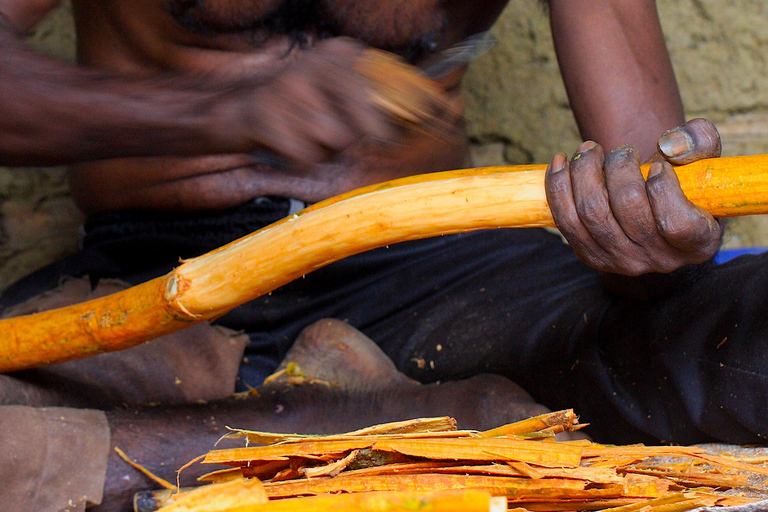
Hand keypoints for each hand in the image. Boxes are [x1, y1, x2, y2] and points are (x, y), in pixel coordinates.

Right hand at [223, 38, 453, 168]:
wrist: (234, 112)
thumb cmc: (297, 111)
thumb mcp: (339, 94)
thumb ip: (383, 100)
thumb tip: (446, 110)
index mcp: (344, 53)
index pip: (396, 83)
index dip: (418, 111)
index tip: (443, 123)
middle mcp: (320, 61)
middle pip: (368, 124)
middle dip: (355, 138)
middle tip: (334, 137)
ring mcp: (291, 84)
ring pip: (335, 141)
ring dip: (321, 150)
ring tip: (303, 135)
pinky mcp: (267, 112)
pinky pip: (305, 156)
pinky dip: (297, 160)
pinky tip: (284, 143)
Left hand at [545, 118, 721, 275]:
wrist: (649, 204)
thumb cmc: (683, 180)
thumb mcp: (703, 158)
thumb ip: (699, 141)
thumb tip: (669, 145)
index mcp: (697, 243)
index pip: (676, 223)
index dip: (663, 187)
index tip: (658, 165)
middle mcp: (660, 260)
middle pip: (628, 209)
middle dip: (620, 168)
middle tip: (621, 150)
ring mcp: (622, 262)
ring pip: (593, 213)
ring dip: (586, 172)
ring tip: (590, 150)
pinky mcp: (590, 256)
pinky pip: (566, 221)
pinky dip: (558, 186)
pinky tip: (561, 162)